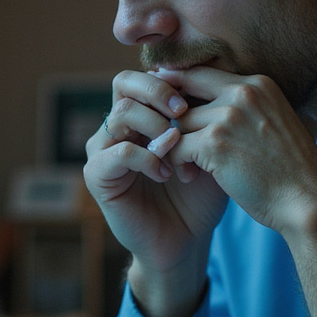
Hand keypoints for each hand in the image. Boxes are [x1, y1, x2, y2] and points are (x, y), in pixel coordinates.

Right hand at [84, 70, 229, 316]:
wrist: (186, 241)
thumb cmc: (200, 195)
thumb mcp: (209, 148)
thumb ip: (206, 116)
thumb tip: (218, 78)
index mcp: (141, 115)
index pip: (145, 76)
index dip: (172, 79)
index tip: (202, 94)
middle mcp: (117, 127)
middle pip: (123, 82)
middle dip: (157, 90)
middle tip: (184, 109)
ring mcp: (103, 149)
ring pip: (121, 113)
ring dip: (155, 126)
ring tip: (179, 148)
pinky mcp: (97, 175)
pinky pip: (117, 152)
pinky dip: (146, 158)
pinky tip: (166, 173)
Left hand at [153, 67, 316, 237]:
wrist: (309, 200)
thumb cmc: (290, 170)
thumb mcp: (272, 121)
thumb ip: (242, 107)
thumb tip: (199, 103)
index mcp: (258, 84)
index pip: (202, 73)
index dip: (178, 88)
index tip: (165, 104)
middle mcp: (242, 92)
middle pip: (182, 94)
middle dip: (172, 118)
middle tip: (174, 142)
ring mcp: (228, 116)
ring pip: (178, 123)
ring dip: (178, 146)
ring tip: (191, 168)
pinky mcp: (214, 143)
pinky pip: (175, 148)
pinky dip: (177, 164)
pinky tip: (190, 176)